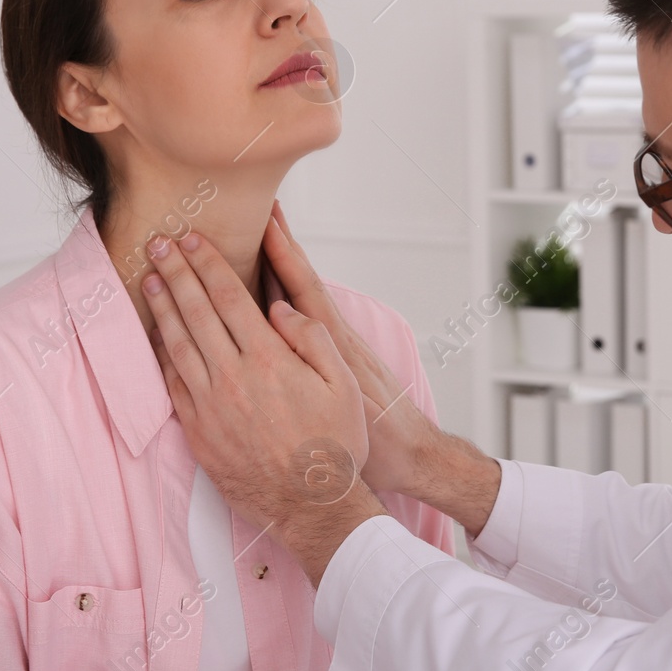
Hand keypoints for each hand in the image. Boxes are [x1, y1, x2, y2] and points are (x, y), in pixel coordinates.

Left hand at [141, 230, 383, 579]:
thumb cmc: (334, 445)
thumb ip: (313, 339)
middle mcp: (232, 377)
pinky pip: (172, 383)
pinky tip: (157, 335)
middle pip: (195, 311)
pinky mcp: (198, 431)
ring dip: (161, 306)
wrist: (312, 506)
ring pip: (177, 343)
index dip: (207, 263)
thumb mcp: (343, 385)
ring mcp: (210, 405)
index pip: (229, 297)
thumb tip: (281, 309)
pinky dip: (161, 352)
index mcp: (269, 358)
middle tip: (158, 244)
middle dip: (175, 272)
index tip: (192, 239)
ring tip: (150, 278)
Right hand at [262, 200, 437, 495]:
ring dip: (281, 268)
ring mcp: (336, 351)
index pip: (304, 287)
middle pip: (301, 283)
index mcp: (337, 346)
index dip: (286, 254)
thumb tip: (281, 316)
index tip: (267, 218)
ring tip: (259, 236)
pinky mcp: (336, 364)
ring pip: (302, 300)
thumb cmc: (382, 441)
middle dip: (280, 247)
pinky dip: (287, 300)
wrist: (413, 461)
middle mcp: (335, 341)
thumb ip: (318, 357)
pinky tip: (268, 291)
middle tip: (258, 209)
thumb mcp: (350, 401)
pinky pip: (306, 322)